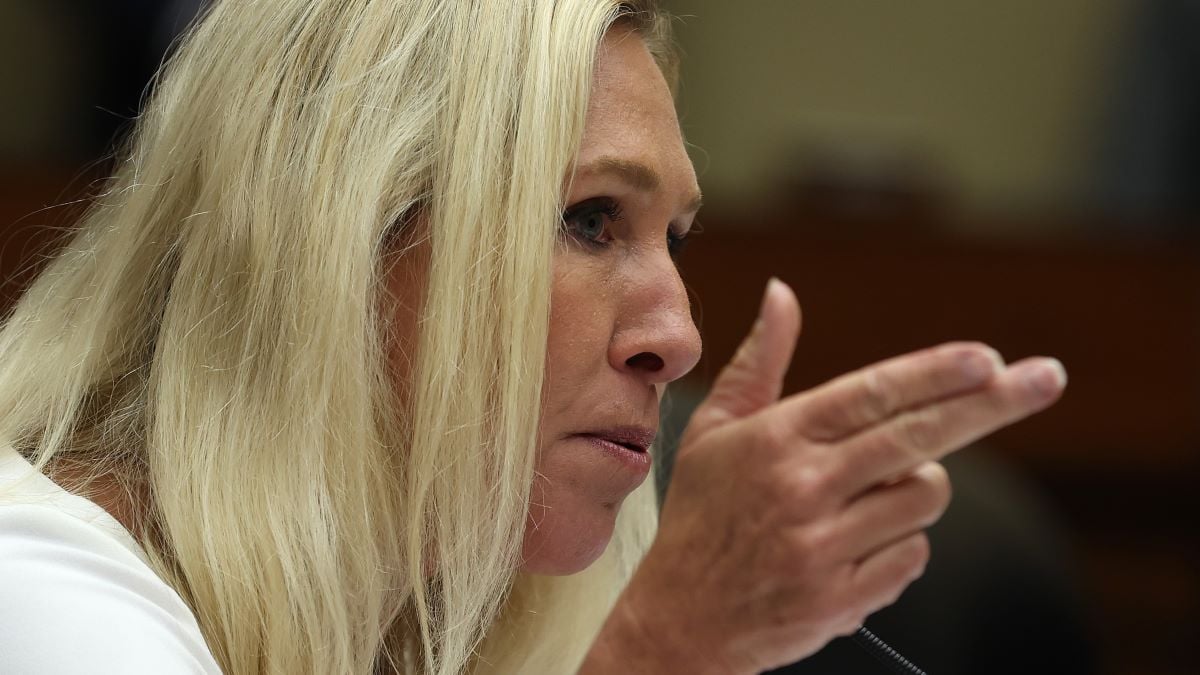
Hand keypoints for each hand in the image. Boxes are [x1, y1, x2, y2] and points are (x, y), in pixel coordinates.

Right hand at [596, 279, 1066, 673]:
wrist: (681, 617)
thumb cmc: (702, 515)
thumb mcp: (715, 429)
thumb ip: (758, 360)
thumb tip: (782, 292)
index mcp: (774, 439)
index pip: (870, 394)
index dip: (935, 373)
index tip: (989, 358)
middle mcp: (802, 488)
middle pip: (918, 437)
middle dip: (991, 403)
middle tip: (1044, 378)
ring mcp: (823, 546)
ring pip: (924, 498)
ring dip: (916, 488)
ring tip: (865, 497)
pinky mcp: (841, 597)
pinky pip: (912, 555)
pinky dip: (899, 545)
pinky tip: (853, 546)